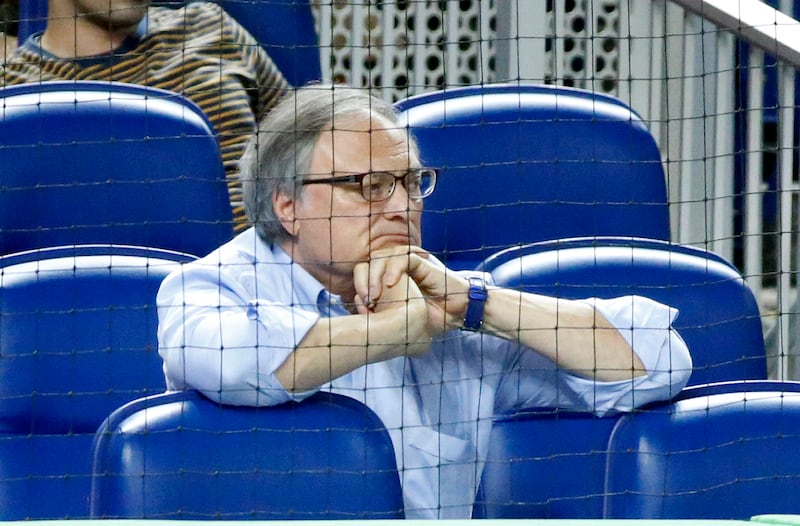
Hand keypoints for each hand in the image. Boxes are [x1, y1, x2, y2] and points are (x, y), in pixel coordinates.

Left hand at [353, 246, 471, 333]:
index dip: (358, 287)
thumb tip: (357, 313)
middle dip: (361, 281)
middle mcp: (395, 268)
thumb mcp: (398, 317)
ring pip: (381, 258)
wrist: (455, 314)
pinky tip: (390, 285)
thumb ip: (379, 312)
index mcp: (387, 279)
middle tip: (364, 300)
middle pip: (367, 263)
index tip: (360, 306)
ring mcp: (408, 263)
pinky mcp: (421, 261)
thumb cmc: (428, 317)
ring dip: (374, 276)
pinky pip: (402, 258)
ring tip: (374, 295)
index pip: (363, 274)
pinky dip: (392, 269)